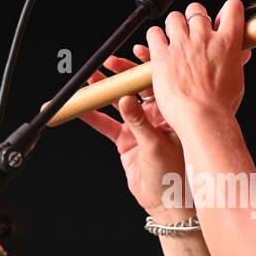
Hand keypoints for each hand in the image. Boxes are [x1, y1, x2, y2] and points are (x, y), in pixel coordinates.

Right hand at [70, 44, 191, 217]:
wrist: (168, 202)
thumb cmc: (176, 175)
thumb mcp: (157, 146)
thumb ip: (139, 123)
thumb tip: (125, 100)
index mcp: (170, 111)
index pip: (157, 81)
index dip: (144, 66)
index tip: (133, 53)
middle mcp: (155, 116)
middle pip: (134, 88)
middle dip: (119, 75)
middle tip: (104, 65)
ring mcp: (139, 127)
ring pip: (117, 103)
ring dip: (102, 92)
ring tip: (87, 80)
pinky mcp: (125, 141)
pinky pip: (106, 124)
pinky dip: (91, 117)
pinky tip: (79, 108)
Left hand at [146, 0, 249, 135]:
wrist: (203, 119)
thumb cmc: (221, 106)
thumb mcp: (237, 80)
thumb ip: (236, 60)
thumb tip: (244, 51)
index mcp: (228, 42)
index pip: (232, 8)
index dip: (227, 10)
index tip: (221, 18)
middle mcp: (205, 38)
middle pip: (196, 9)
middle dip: (193, 19)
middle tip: (192, 35)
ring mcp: (183, 45)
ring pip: (174, 18)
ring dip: (173, 27)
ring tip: (174, 42)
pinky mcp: (162, 55)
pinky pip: (154, 33)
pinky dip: (155, 38)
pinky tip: (159, 48)